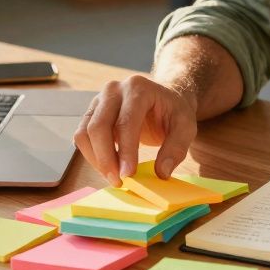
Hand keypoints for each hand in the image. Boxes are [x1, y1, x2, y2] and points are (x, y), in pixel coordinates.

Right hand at [74, 75, 197, 187]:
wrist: (164, 97)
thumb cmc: (173, 111)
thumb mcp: (186, 126)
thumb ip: (176, 148)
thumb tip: (161, 173)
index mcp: (138, 88)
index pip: (125, 122)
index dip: (125, 151)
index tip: (128, 175)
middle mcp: (114, 90)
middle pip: (98, 126)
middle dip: (106, 158)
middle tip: (118, 181)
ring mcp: (99, 100)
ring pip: (85, 133)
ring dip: (96, 159)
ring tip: (114, 177)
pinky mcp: (91, 113)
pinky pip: (82, 137)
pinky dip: (92, 155)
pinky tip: (108, 167)